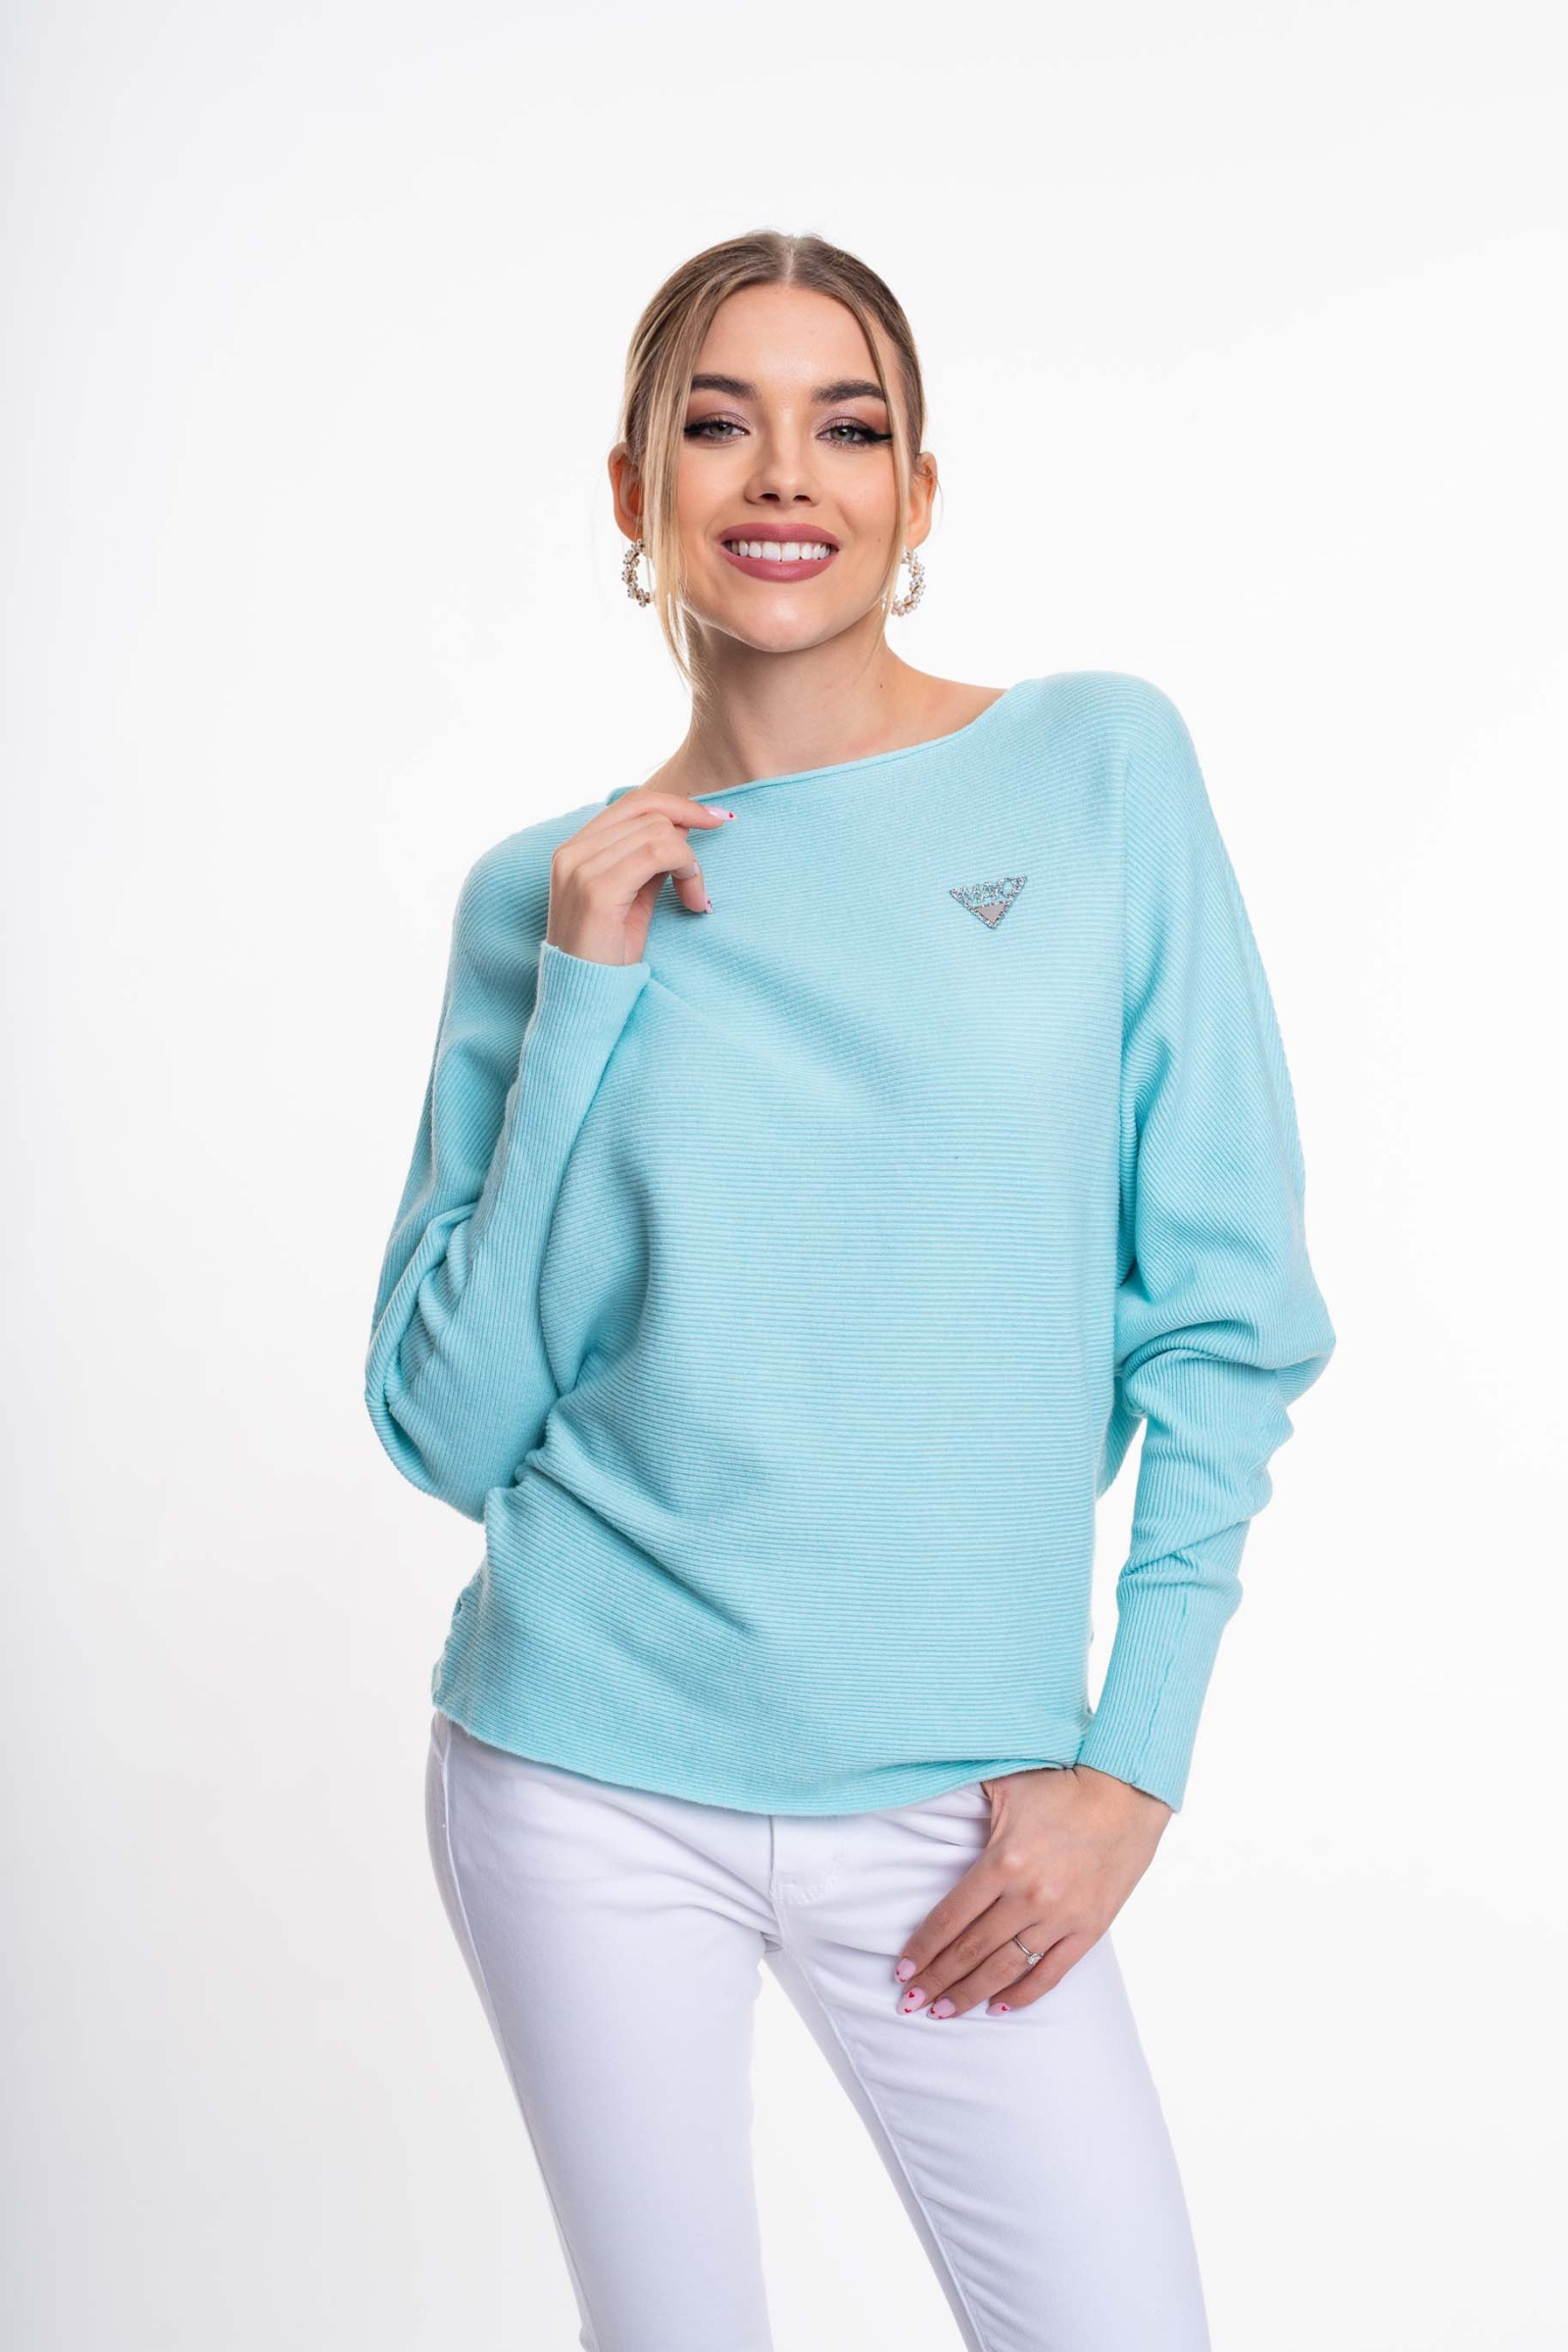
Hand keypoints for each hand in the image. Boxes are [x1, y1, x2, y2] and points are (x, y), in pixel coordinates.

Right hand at [546, 789, 734, 966]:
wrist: (581, 999)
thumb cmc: (607, 955)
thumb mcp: (631, 899)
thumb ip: (646, 862)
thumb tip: (681, 828)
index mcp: (573, 850)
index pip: (632, 802)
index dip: (678, 804)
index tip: (714, 818)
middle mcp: (572, 853)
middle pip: (649, 811)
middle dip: (689, 835)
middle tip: (702, 879)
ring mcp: (581, 869)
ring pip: (659, 831)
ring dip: (690, 862)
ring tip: (694, 898)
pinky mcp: (598, 890)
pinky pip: (658, 853)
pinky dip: (686, 869)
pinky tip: (691, 899)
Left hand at [892, 1763, 1172, 2018]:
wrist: (1126, 1794)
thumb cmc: (1061, 1786)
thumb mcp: (1005, 1787)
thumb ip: (965, 1804)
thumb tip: (921, 1799)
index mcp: (1003, 1862)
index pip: (950, 1918)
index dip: (922, 1949)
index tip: (901, 1971)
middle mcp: (1029, 1896)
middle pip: (971, 1951)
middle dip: (936, 1981)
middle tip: (909, 2004)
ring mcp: (1061, 1917)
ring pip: (1005, 1969)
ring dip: (970, 1994)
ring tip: (943, 2013)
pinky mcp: (1089, 1928)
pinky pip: (1051, 1972)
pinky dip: (1023, 1994)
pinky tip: (998, 2007)